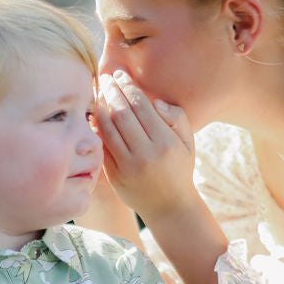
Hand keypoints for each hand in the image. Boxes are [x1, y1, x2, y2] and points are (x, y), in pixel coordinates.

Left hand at [95, 71, 195, 220]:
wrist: (170, 207)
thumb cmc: (179, 169)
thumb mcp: (188, 143)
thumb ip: (177, 117)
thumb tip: (155, 102)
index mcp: (165, 142)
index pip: (141, 105)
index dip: (128, 86)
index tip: (120, 75)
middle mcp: (146, 154)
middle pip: (122, 113)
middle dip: (111, 91)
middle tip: (105, 78)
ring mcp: (128, 166)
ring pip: (108, 128)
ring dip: (100, 107)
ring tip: (98, 93)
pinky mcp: (115, 176)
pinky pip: (103, 146)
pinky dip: (97, 128)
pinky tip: (95, 115)